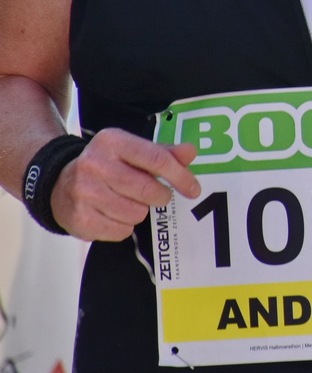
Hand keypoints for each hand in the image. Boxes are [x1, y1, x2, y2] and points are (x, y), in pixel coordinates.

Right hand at [50, 129, 198, 241]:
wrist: (57, 183)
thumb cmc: (107, 165)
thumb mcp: (132, 150)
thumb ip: (164, 152)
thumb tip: (190, 152)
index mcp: (112, 141)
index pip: (157, 159)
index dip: (181, 176)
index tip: (193, 189)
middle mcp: (94, 164)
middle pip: (147, 190)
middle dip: (161, 196)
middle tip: (158, 196)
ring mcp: (83, 192)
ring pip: (136, 213)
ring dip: (141, 211)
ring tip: (130, 202)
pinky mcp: (78, 218)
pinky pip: (120, 231)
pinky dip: (124, 226)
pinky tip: (114, 214)